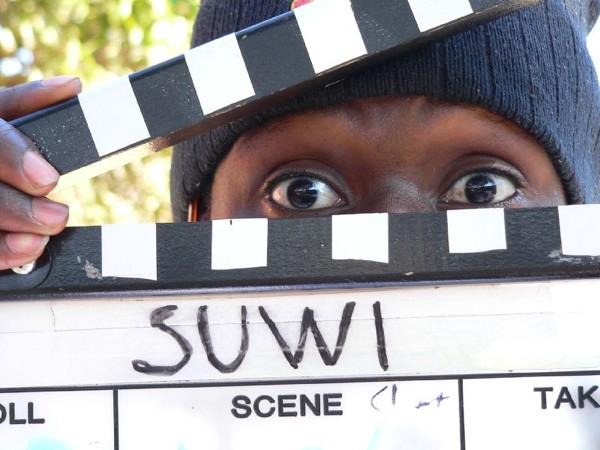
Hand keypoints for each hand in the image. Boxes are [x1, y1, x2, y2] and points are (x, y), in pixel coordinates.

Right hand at [0, 76, 81, 270]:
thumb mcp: (1, 114)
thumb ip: (29, 101)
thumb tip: (72, 87)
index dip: (13, 156)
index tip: (49, 179)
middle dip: (18, 208)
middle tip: (57, 217)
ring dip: (7, 234)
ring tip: (40, 240)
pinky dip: (0, 253)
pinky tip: (26, 251)